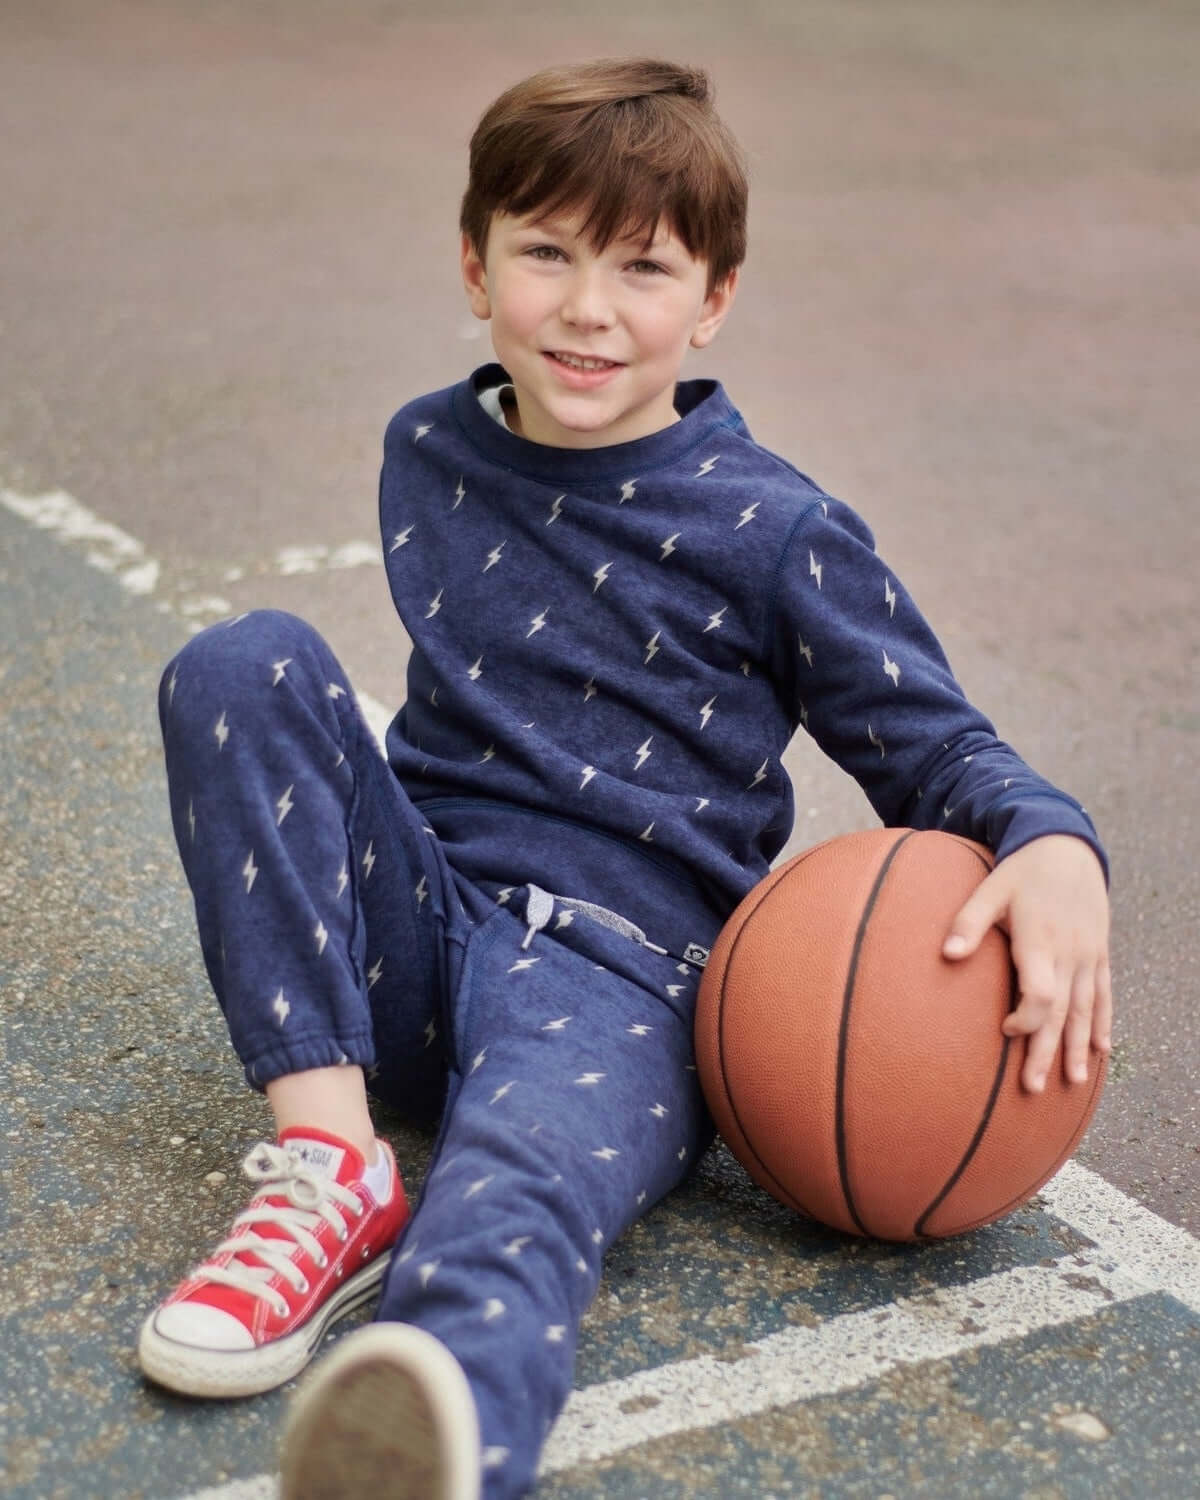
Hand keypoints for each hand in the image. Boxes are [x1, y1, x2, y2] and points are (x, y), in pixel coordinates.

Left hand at [942, 835, 1111, 1093]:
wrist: (1067, 847)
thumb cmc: (1021, 871)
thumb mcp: (990, 889)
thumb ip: (968, 922)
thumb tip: (947, 955)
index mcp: (1040, 940)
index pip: (1040, 992)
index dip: (1026, 1017)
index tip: (1005, 1030)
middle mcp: (1069, 952)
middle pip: (1061, 1011)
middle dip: (1047, 1051)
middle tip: (1033, 1088)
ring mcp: (1089, 955)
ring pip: (1085, 1009)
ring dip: (1078, 1047)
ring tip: (1073, 1081)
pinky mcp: (1099, 953)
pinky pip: (1103, 994)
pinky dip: (1102, 1022)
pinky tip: (1101, 1050)